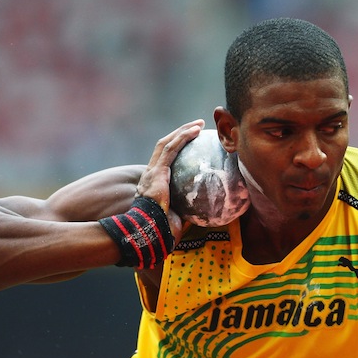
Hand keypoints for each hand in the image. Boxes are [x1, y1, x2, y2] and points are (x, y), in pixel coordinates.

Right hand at [136, 119, 204, 241]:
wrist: (151, 232)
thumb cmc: (164, 230)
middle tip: (197, 127)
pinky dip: (184, 137)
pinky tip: (196, 130)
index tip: (191, 144)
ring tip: (199, 124)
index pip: (164, 161)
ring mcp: (153, 171)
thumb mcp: (178, 216)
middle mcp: (151, 174)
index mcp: (154, 184)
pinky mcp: (158, 171)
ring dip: (184, 131)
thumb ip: (187, 208)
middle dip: (180, 134)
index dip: (177, 150)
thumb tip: (206, 210)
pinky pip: (172, 149)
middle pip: (165, 146)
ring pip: (168, 143)